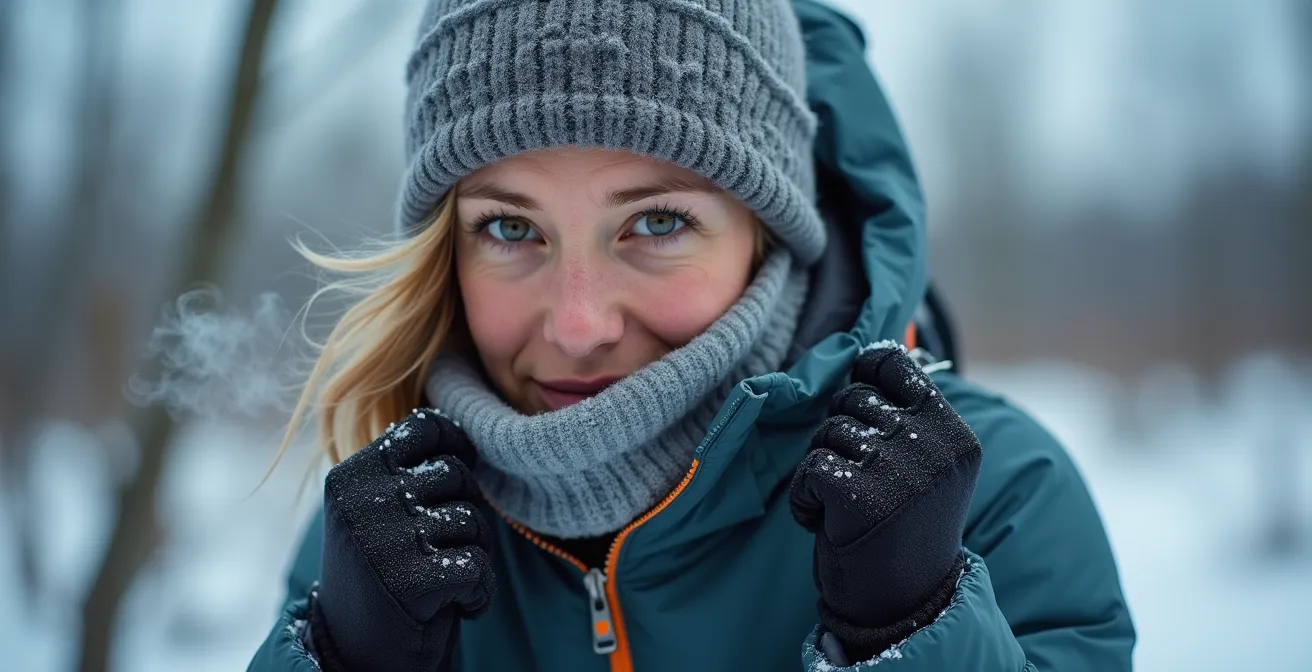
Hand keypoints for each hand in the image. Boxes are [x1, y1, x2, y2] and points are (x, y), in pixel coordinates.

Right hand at [311, 409, 495, 671]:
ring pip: (472, 520)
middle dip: (466, 510)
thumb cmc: (380, 575)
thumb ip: (405, 470)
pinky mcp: (413, 580)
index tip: (460, 470)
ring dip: (473, 554)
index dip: (456, 444)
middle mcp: (363, 501)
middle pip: (456, 473)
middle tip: (441, 548)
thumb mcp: (374, 511)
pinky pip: (479, 566)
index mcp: (352, 475)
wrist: (357, 655)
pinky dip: (479, 592)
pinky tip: (456, 606)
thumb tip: (465, 433)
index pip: (425, 427)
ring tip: (441, 579)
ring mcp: (386, 540)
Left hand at [790, 343, 981, 657]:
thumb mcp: (926, 466)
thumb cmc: (903, 529)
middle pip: (853, 398)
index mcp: (956, 434)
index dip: (864, 379)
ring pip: (828, 432)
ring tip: (848, 507)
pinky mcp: (860, 494)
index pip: (894, 366)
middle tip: (859, 481)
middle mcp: (935, 448)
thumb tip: (867, 353)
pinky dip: (804, 497)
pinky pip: (809, 467)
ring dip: (823, 468)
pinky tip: (826, 523)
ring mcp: (899, 470)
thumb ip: (908, 414)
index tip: (863, 415)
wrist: (902, 603)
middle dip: (840, 434)